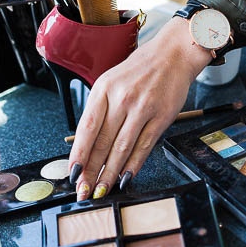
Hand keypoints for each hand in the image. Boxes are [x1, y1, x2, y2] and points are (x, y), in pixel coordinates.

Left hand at [65, 21, 207, 198]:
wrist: (172, 55)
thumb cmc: (140, 71)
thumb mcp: (112, 82)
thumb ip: (101, 110)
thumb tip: (89, 144)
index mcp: (103, 89)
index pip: (86, 129)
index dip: (79, 155)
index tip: (73, 174)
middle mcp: (121, 98)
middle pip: (102, 142)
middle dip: (92, 171)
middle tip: (85, 191)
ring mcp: (142, 108)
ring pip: (121, 148)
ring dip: (110, 173)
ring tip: (103, 190)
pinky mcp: (161, 117)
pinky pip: (144, 146)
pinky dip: (133, 164)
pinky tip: (125, 178)